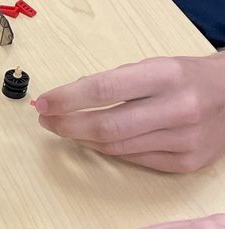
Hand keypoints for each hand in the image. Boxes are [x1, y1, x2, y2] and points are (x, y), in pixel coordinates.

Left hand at [33, 54, 224, 172]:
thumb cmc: (186, 77)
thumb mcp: (154, 66)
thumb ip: (113, 82)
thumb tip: (65, 99)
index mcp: (166, 75)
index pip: (103, 89)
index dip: (66, 99)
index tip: (42, 102)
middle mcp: (179, 108)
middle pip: (106, 125)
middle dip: (67, 125)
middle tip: (46, 120)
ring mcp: (185, 139)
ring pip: (116, 147)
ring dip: (82, 139)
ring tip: (65, 128)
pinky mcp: (187, 163)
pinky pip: (134, 159)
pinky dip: (108, 150)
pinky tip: (94, 141)